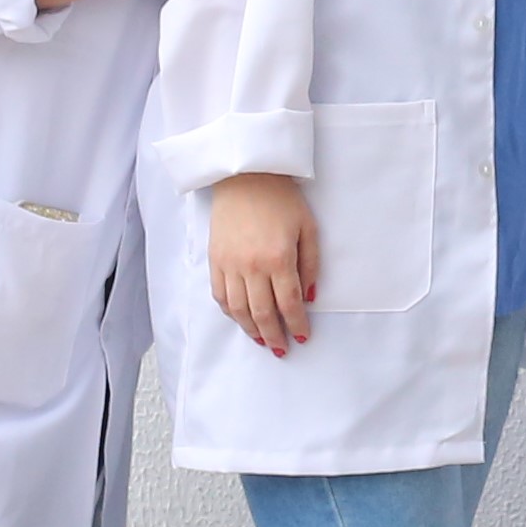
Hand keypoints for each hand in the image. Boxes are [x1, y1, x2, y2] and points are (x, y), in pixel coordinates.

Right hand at [208, 171, 315, 354]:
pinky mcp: (214, 260)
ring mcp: (229, 265)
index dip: (296, 324)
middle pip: (262, 313)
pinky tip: (240, 320)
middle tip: (281, 349)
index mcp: (278, 258)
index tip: (303, 337)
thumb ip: (311, 264)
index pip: (289, 303)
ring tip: (262, 341)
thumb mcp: (308, 228)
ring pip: (238, 309)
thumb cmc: (282, 199)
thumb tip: (310, 297)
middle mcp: (251, 267)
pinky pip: (220, 295)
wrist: (246, 177)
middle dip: (273, 335)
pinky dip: (230, 312)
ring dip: (250, 329)